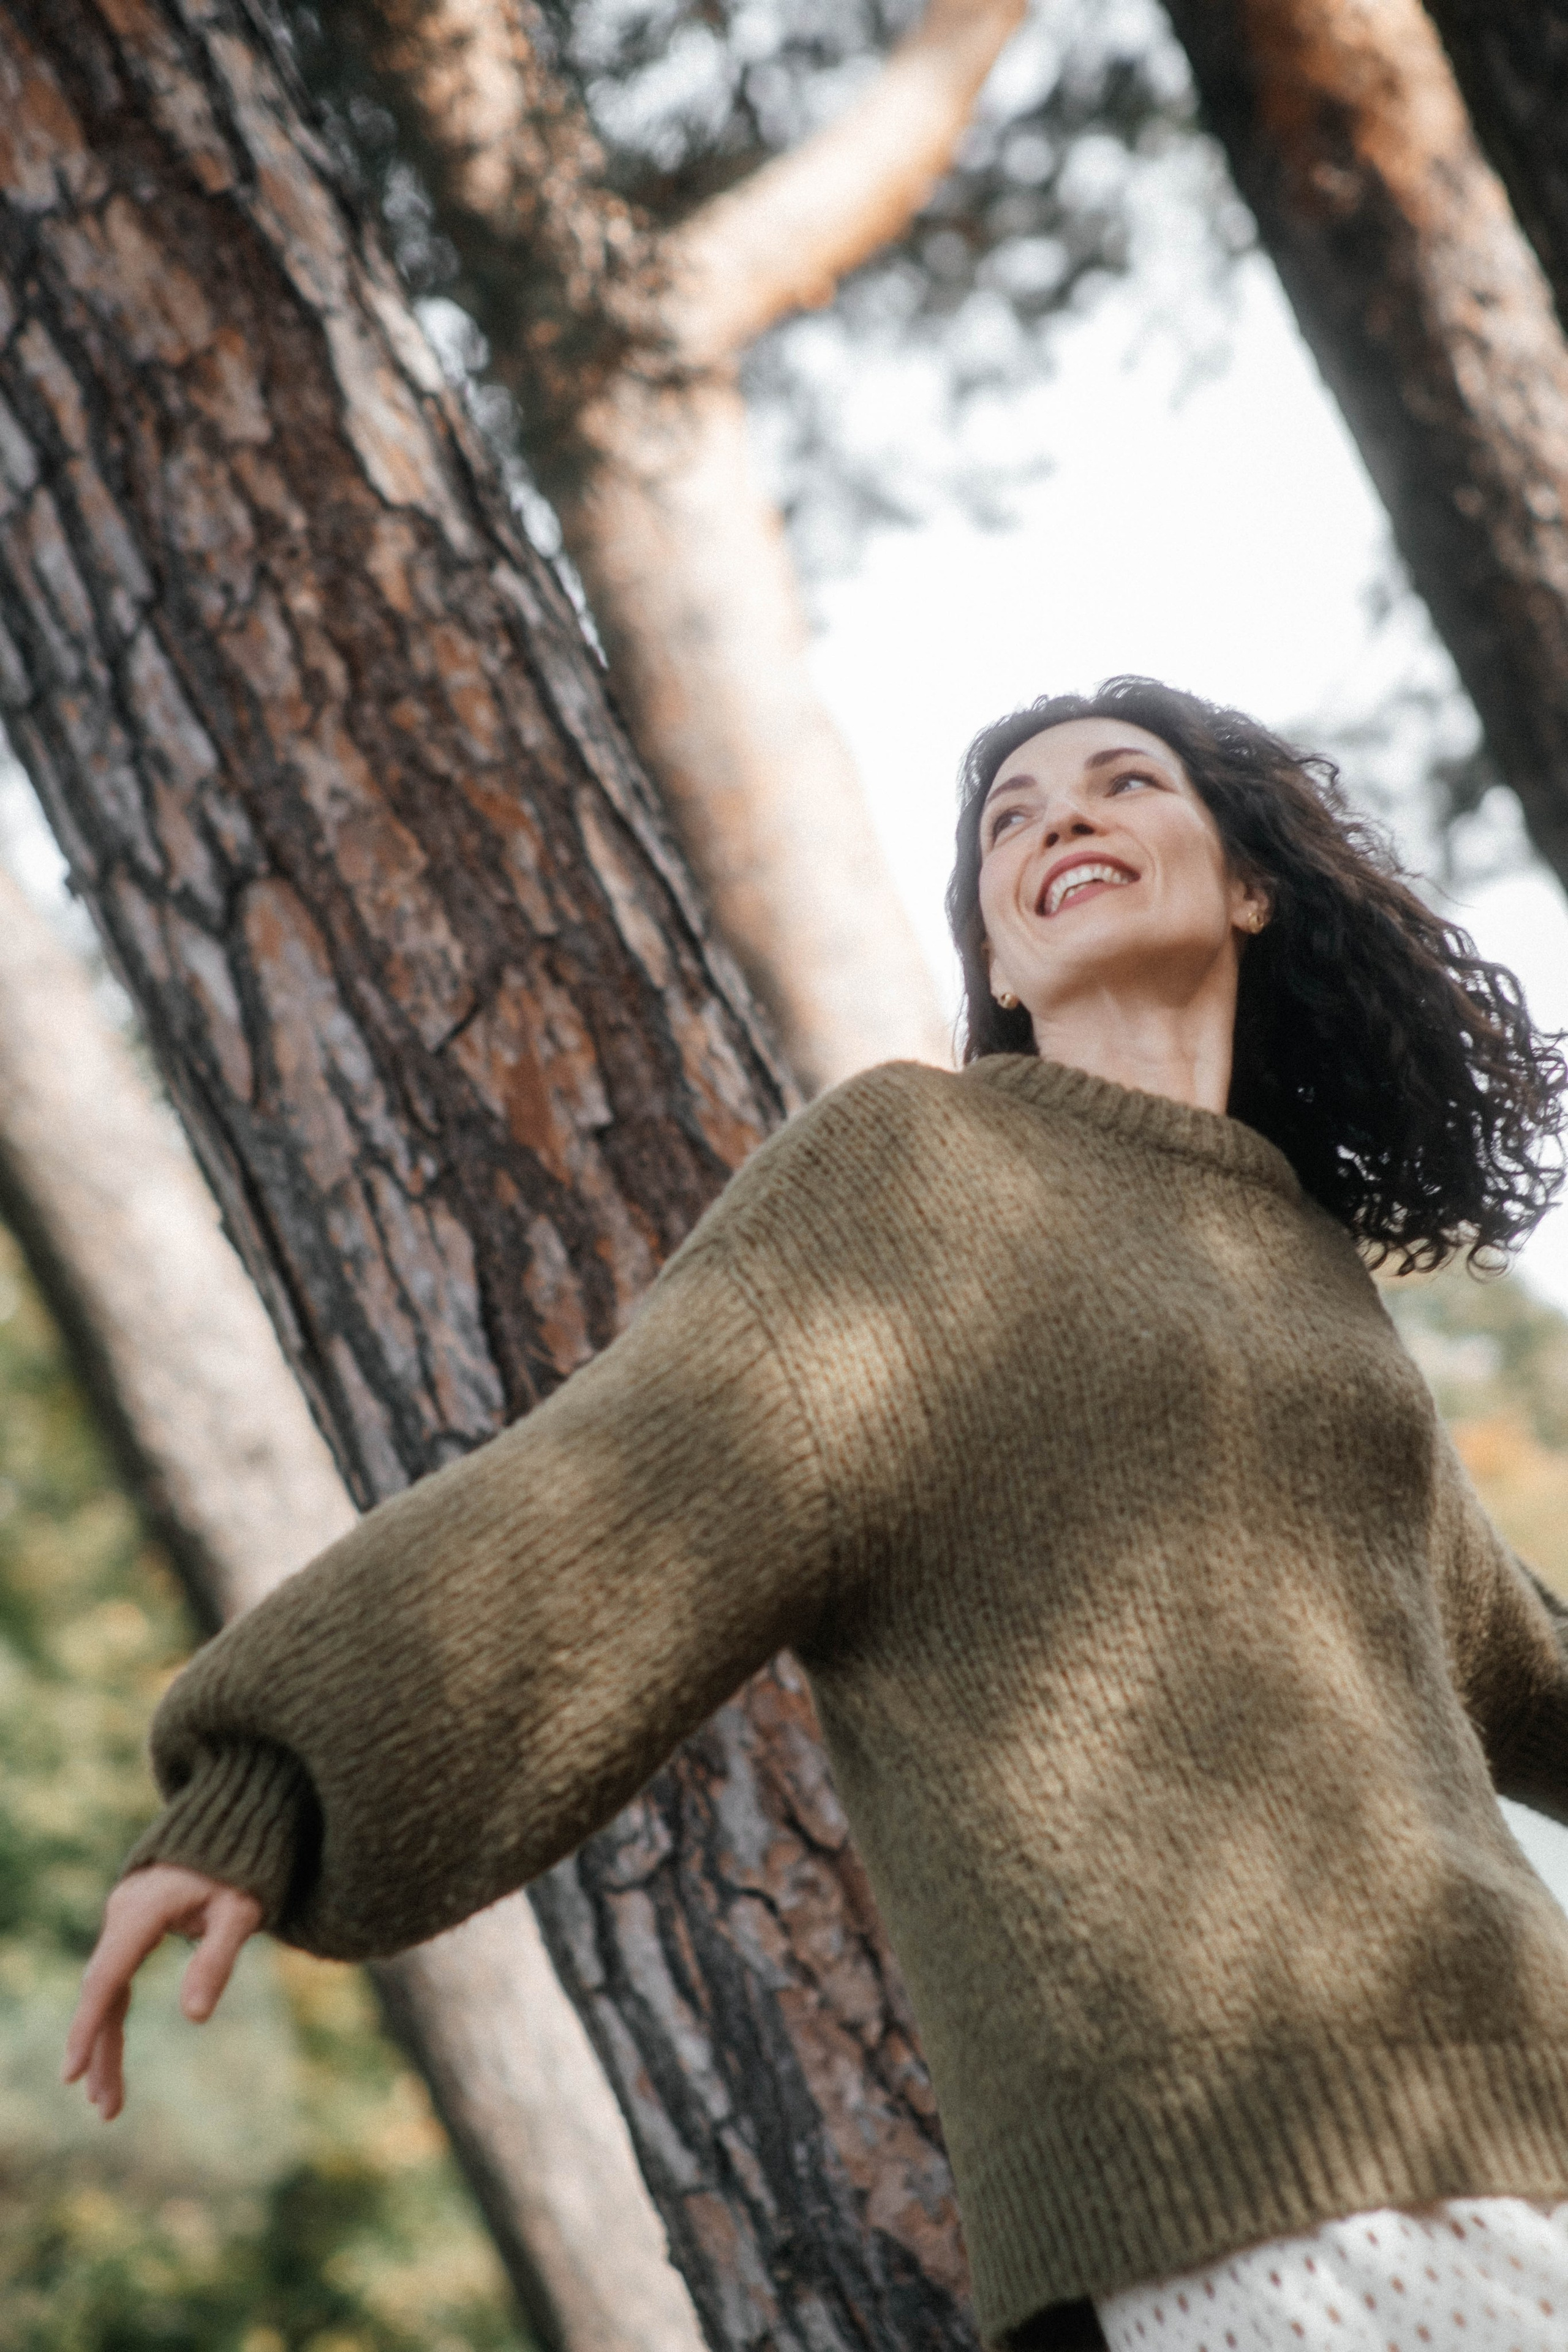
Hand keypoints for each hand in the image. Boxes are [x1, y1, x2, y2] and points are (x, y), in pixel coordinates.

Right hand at [62, 1864, 263, 2119]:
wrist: (234, 1821)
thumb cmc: (243, 1866)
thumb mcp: (241, 1911)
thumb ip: (217, 1959)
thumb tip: (194, 2018)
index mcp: (143, 1910)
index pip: (108, 1978)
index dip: (89, 2027)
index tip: (72, 2073)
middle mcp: (123, 1913)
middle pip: (102, 1990)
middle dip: (99, 2050)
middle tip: (105, 2108)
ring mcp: (124, 1919)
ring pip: (106, 1989)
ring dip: (104, 2041)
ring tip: (108, 2102)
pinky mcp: (133, 1925)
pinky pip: (117, 1978)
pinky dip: (113, 2016)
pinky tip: (110, 2054)